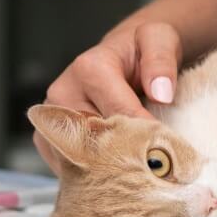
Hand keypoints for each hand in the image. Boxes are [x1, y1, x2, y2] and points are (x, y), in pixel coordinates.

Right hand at [36, 22, 182, 174]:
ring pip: (80, 158)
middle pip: (96, 140)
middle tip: (155, 172)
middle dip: (127, 158)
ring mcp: (52, 118)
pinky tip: (119, 175)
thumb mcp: (160, 40)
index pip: (120, 115)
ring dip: (109, 170)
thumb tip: (161, 94)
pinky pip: (70, 166)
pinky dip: (95, 174)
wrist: (125, 54)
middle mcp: (62, 94)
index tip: (168, 153)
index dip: (146, 136)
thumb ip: (162, 61)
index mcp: (89, 69)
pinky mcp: (49, 138)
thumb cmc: (142, 48)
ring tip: (138, 176)